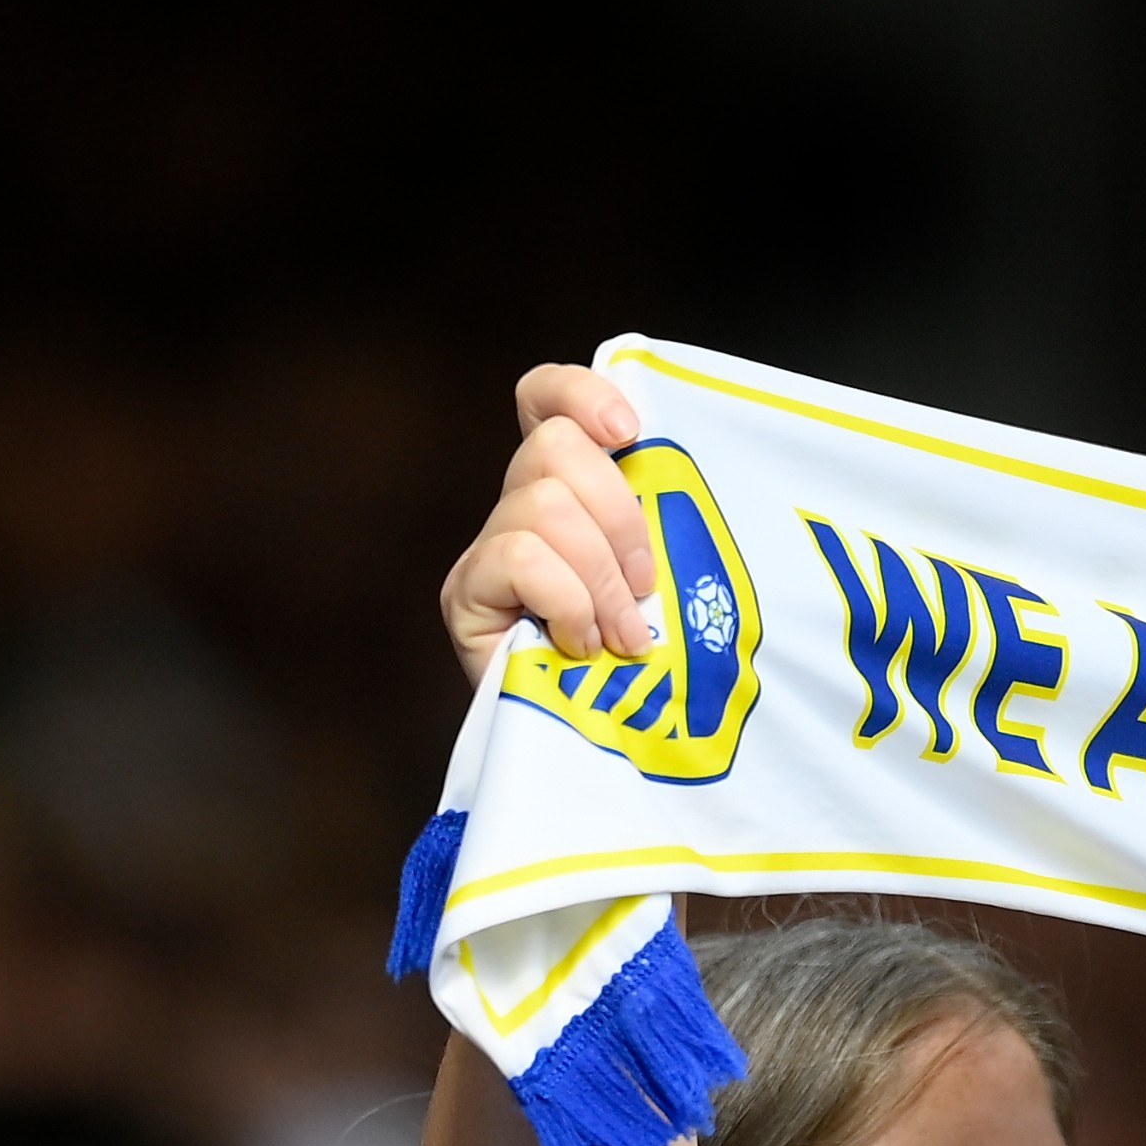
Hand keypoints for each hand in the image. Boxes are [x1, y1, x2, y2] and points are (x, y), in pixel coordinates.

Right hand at [436, 363, 663, 684]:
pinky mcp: (465, 594)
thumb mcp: (673, 582)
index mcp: (570, 491)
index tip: (628, 433)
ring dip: (598, 577)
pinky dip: (567, 601)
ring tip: (620, 634)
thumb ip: (662, 525)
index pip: (544, 401)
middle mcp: (520, 508)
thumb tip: (680, 469)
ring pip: (542, 505)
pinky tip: (580, 644)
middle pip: (553, 447)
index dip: (580, 395)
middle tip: (644, 586)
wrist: (612, 751)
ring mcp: (487, 551)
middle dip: (617, 516)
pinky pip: (520, 557)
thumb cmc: (651, 665)